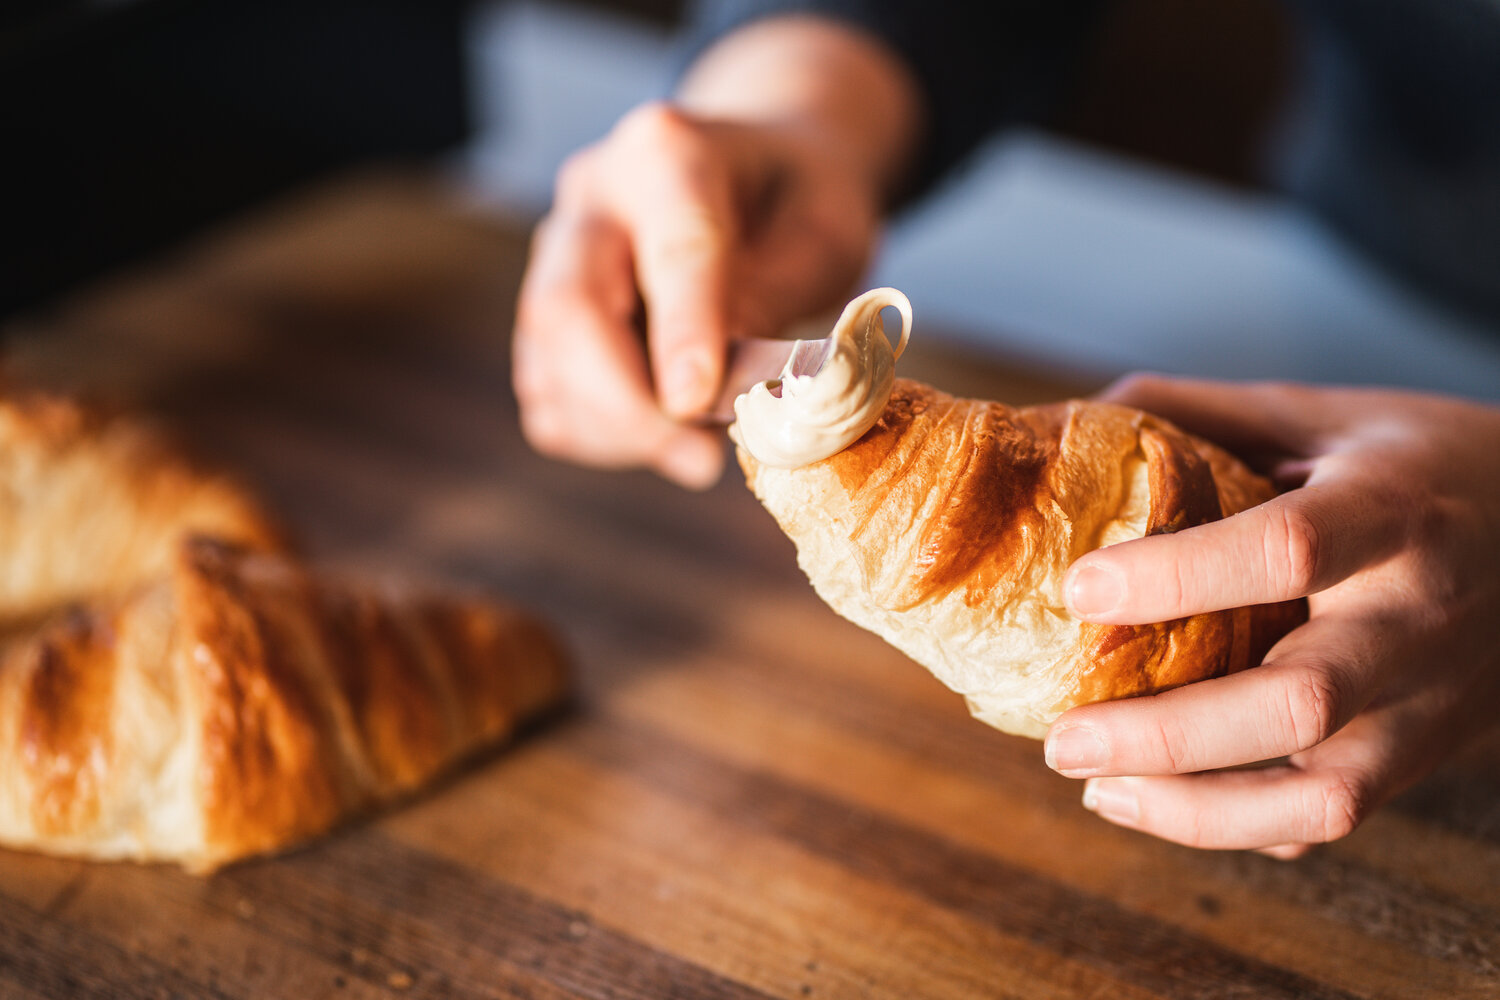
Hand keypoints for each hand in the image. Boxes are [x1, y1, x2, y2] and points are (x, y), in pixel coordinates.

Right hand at [513, 102, 880, 487]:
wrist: (760, 174)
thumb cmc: (801, 203)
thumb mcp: (825, 236)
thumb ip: (773, 298)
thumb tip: (715, 385)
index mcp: (670, 153)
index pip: (673, 248)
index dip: (684, 332)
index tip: (697, 404)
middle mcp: (593, 196)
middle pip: (568, 308)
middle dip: (627, 404)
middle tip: (701, 460)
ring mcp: (556, 253)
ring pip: (546, 362)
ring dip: (616, 431)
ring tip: (697, 451)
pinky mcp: (544, 311)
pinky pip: (546, 394)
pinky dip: (598, 435)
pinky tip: (660, 433)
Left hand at [1044, 374, 1499, 857]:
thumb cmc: (1422, 464)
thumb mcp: (1326, 415)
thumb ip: (1204, 414)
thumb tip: (1073, 422)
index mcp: (1393, 511)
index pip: (1288, 550)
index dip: (1177, 575)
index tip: (1076, 587)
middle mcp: (1420, 616)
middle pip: (1301, 703)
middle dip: (1167, 735)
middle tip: (1062, 738)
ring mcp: (1434, 699)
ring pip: (1324, 794)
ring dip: (1196, 809)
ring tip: (1093, 786)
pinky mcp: (1429, 751)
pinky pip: (1335, 818)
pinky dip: (1240, 827)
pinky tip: (1156, 802)